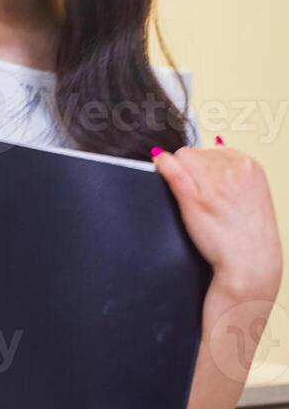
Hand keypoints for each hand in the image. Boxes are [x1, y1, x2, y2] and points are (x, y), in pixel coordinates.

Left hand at [152, 138, 282, 300]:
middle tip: (202, 200)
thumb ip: (228, 171)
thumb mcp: (247, 193)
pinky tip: (158, 166)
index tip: (205, 187)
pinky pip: (171, 168)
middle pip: (194, 154)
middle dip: (191, 173)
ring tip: (198, 204)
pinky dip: (162, 166)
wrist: (250, 263)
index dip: (201, 169)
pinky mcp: (195, 196)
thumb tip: (209, 146)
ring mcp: (215, 181)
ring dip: (181, 178)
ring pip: (181, 160)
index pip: (209, 151)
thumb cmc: (245, 234)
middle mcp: (234, 167)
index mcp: (249, 164)